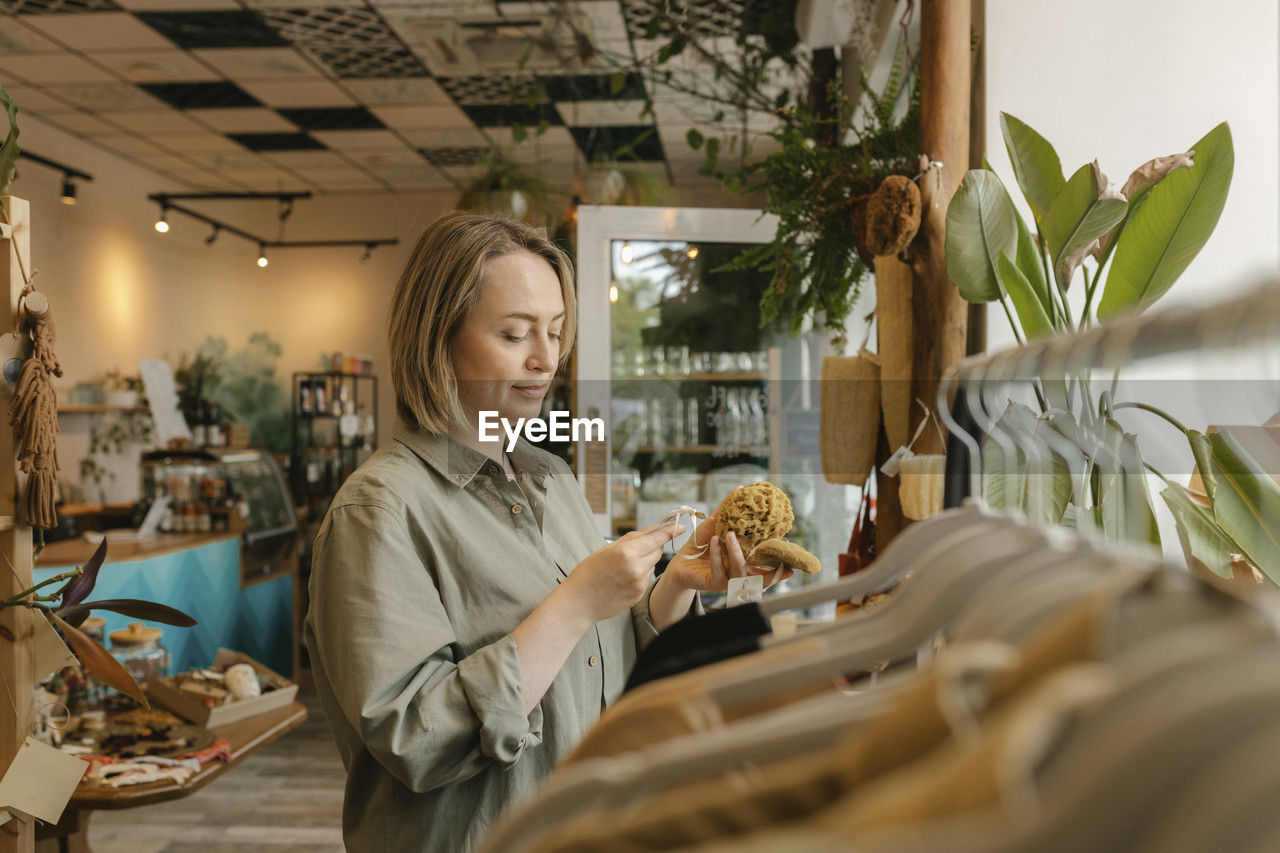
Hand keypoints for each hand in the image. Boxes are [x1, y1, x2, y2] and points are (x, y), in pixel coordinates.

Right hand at [565, 520, 684, 622]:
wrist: (579, 603)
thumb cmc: (588, 573)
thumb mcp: (607, 549)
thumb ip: (633, 538)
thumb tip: (653, 529)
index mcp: (626, 552)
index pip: (656, 538)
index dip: (670, 531)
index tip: (680, 526)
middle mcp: (636, 568)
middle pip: (657, 551)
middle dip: (651, 546)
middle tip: (635, 548)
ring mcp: (639, 584)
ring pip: (652, 565)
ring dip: (645, 561)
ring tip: (622, 567)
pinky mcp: (639, 595)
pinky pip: (646, 578)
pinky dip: (639, 574)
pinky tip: (622, 578)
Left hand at [664, 513, 793, 592]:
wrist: (681, 561)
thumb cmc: (702, 543)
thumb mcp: (715, 524)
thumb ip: (728, 510)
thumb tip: (740, 488)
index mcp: (745, 560)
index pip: (765, 567)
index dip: (778, 569)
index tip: (792, 567)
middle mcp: (740, 572)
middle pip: (757, 573)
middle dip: (766, 566)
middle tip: (766, 545)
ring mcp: (728, 579)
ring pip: (738, 568)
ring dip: (735, 551)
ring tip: (729, 535)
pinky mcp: (715, 583)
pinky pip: (719, 569)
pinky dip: (717, 555)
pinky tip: (715, 542)